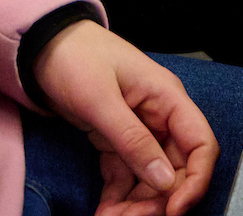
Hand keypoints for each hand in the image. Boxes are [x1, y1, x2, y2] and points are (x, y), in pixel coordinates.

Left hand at [34, 22, 218, 215]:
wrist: (42, 44)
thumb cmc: (74, 56)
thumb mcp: (101, 100)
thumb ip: (133, 140)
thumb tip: (164, 180)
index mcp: (167, 98)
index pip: (200, 144)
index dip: (195, 180)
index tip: (175, 208)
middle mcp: (159, 116)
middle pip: (175, 168)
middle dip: (157, 200)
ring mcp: (139, 128)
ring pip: (150, 178)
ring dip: (135, 204)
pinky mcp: (117, 138)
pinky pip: (126, 175)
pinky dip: (118, 196)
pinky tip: (105, 211)